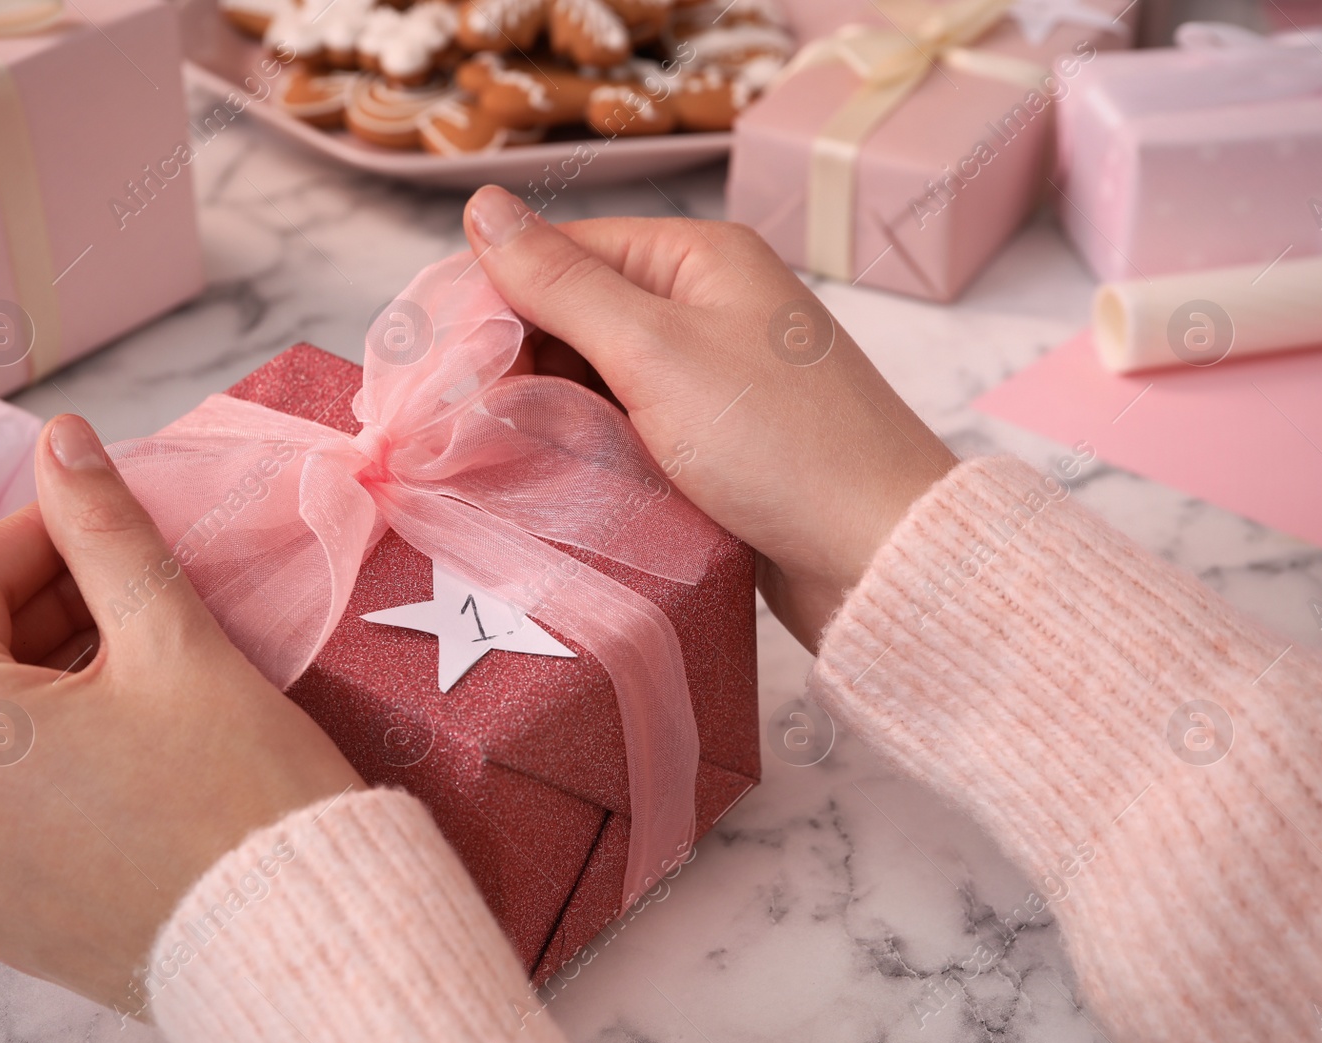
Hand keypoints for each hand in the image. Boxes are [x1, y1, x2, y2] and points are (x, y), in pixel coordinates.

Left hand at [0, 415, 362, 1014]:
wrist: (295, 934)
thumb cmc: (241, 789)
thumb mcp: (174, 638)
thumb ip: (106, 530)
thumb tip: (64, 442)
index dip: (33, 533)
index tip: (99, 518)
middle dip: (46, 610)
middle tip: (136, 591)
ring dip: (47, 683)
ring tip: (143, 666)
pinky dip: (46, 759)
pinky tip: (129, 745)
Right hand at [463, 186, 956, 650]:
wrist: (879, 555)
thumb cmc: (778, 446)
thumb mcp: (655, 352)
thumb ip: (562, 284)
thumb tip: (481, 208)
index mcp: (699, 257)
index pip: (564, 250)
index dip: (496, 299)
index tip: (441, 365)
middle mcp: (709, 302)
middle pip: (577, 312)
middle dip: (521, 360)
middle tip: (470, 423)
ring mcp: (715, 373)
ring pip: (598, 375)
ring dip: (554, 409)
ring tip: (508, 455)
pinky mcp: (718, 437)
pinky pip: (632, 424)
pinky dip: (594, 444)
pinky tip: (562, 476)